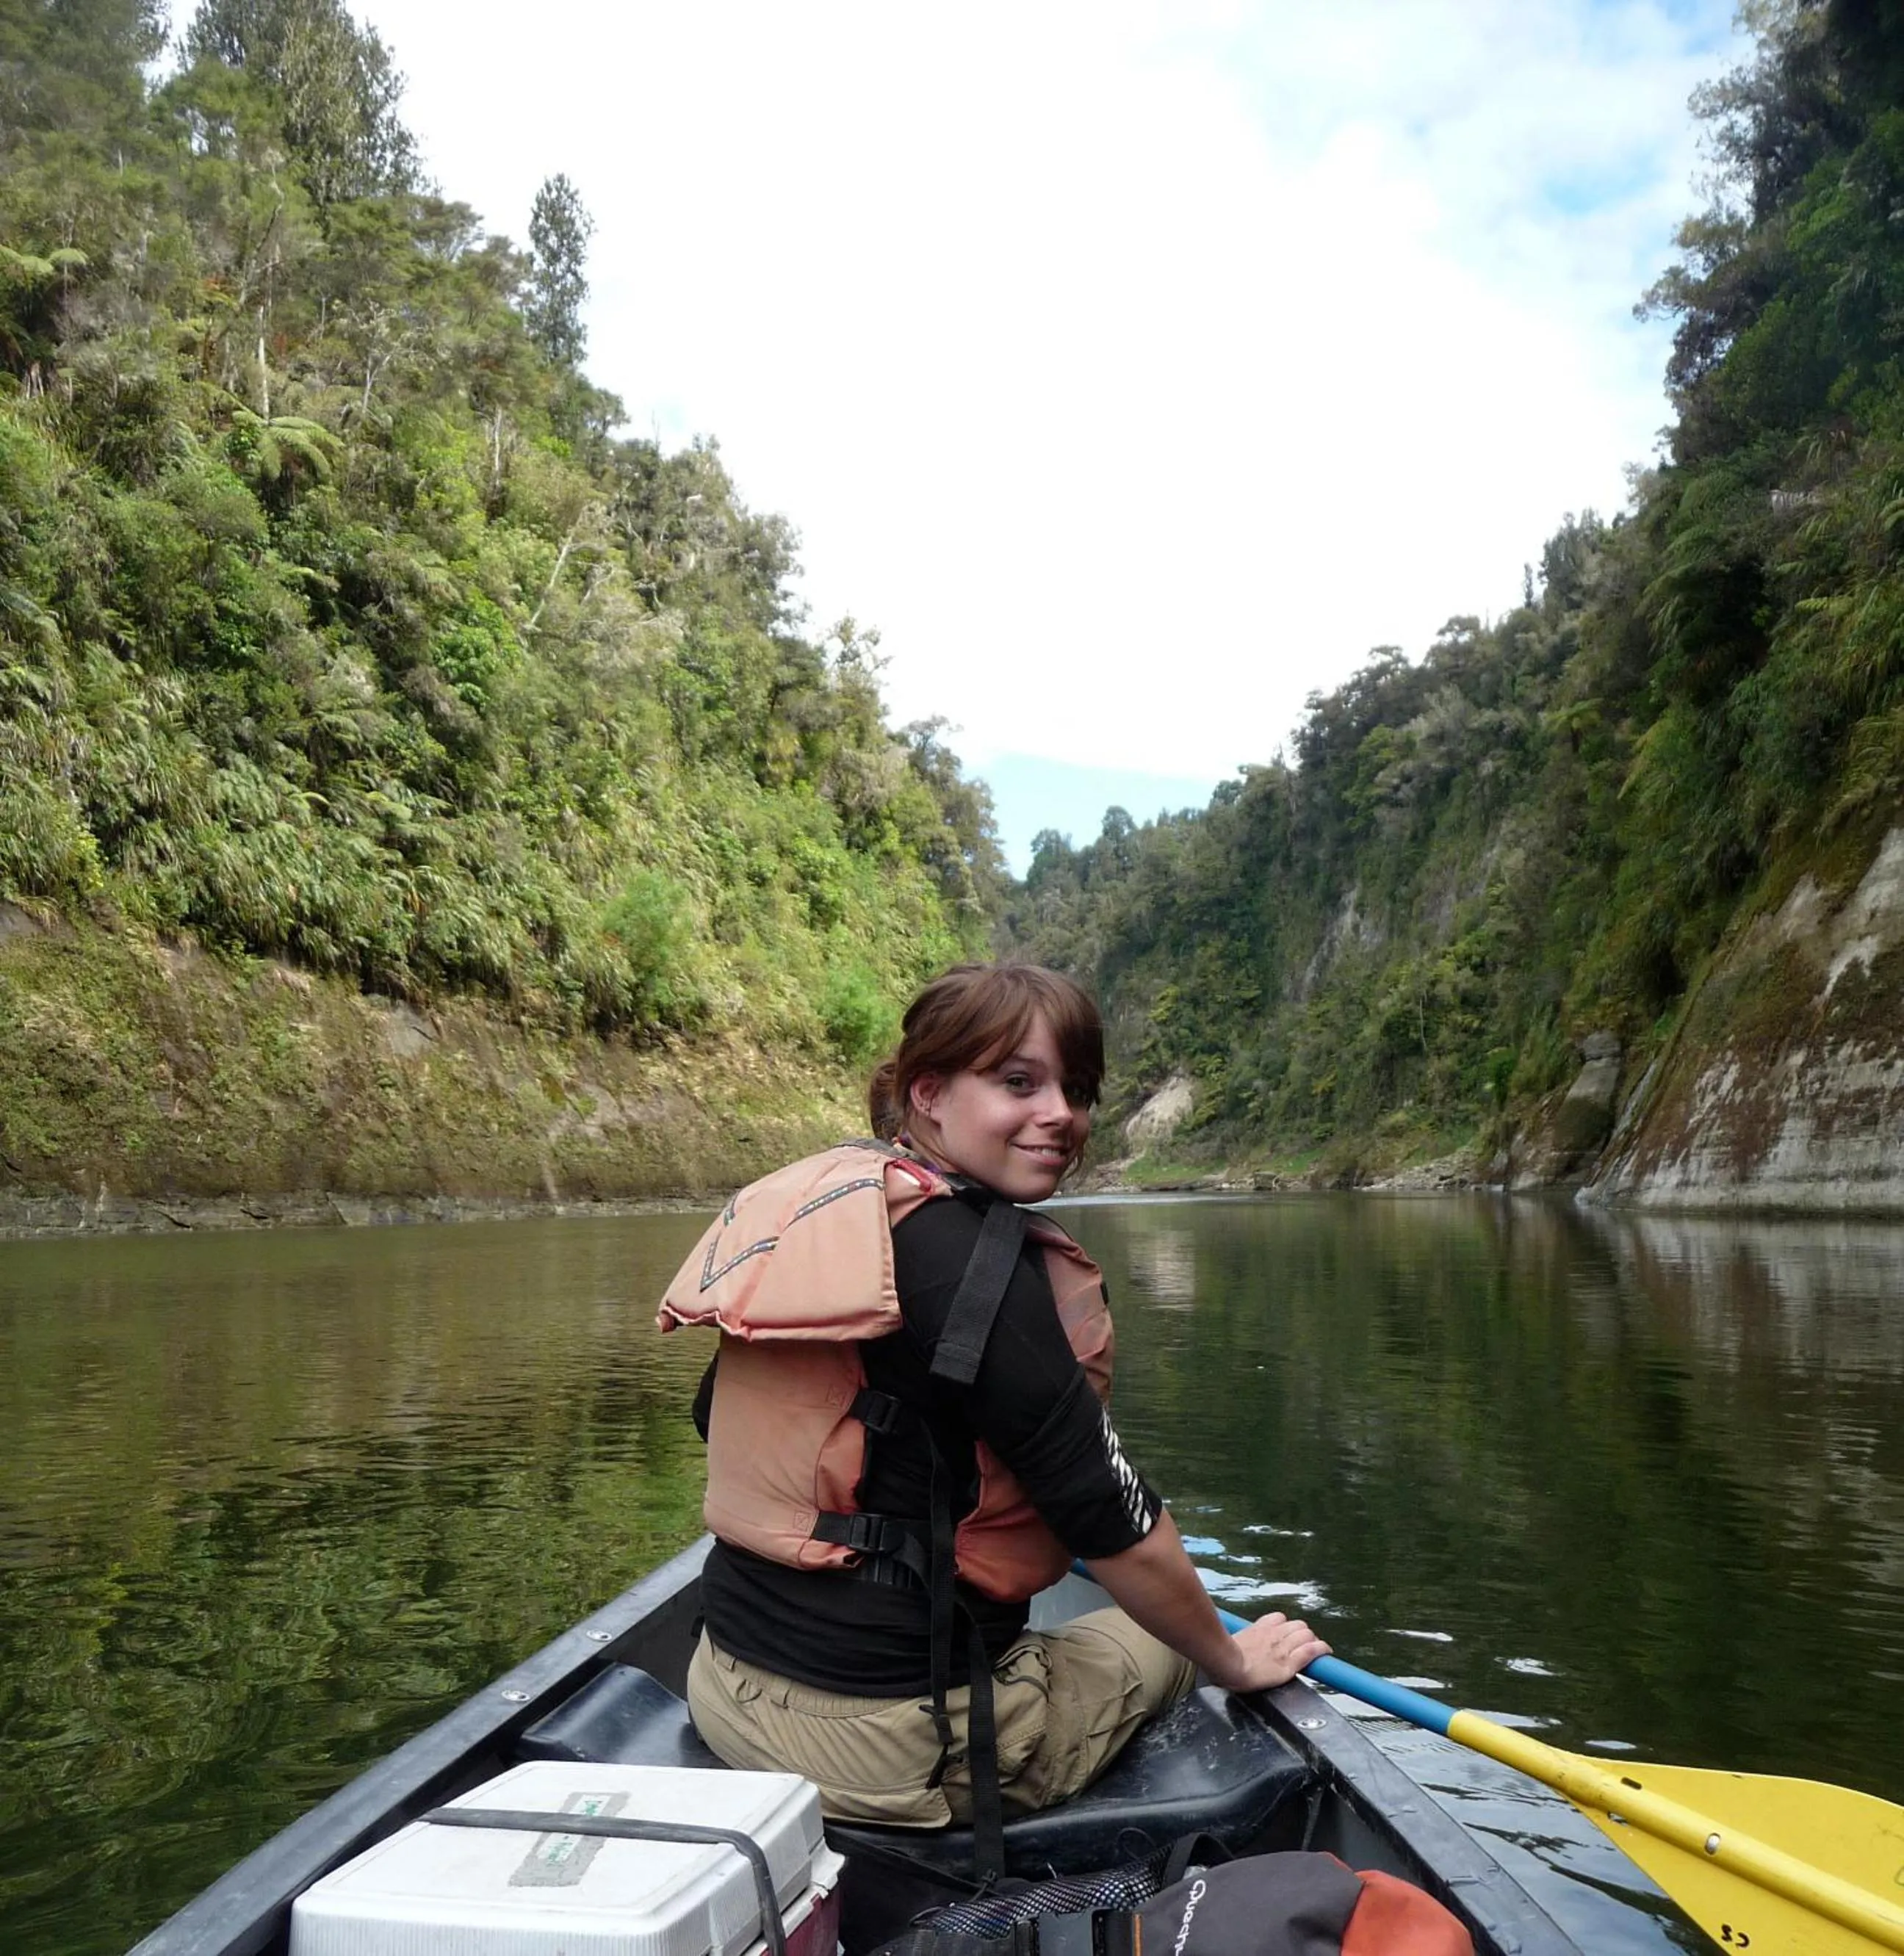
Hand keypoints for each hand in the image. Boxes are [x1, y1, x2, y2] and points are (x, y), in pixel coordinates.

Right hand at [1209, 1611, 1330, 1693]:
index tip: (1288, 1633)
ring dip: (1312, 1640)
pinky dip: (1321, 1649)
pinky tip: (1326, 1652)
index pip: (1279, 1618)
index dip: (1287, 1626)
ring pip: (1306, 1635)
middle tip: (1302, 1645)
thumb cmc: (1221, 1656)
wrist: (1226, 1665)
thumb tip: (1225, 1642)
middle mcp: (1273, 1634)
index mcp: (1259, 1628)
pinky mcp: (1289, 1663)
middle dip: (1302, 1633)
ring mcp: (1282, 1648)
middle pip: (1297, 1625)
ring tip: (1314, 1650)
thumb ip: (1237, 1639)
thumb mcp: (1229, 1641)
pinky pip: (1311, 1651)